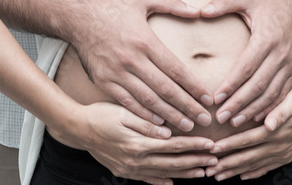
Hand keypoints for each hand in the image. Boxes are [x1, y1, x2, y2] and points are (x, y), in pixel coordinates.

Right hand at [52, 102, 218, 184]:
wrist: (77, 129)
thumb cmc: (99, 115)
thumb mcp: (123, 113)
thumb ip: (146, 124)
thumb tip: (168, 132)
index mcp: (138, 143)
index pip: (173, 146)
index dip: (193, 146)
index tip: (210, 144)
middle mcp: (136, 160)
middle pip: (172, 163)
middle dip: (195, 162)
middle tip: (214, 161)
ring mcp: (130, 169)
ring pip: (163, 174)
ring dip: (184, 174)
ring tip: (202, 172)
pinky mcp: (124, 171)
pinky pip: (148, 180)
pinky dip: (162, 182)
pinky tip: (173, 182)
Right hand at [67, 0, 214, 130]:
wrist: (76, 17)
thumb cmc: (112, 6)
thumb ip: (171, 3)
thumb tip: (197, 10)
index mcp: (144, 41)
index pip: (175, 69)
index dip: (193, 86)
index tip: (208, 98)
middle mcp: (131, 60)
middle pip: (165, 89)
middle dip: (187, 107)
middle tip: (205, 120)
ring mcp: (116, 73)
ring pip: (148, 100)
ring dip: (169, 115)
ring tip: (187, 126)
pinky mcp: (104, 81)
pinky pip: (127, 102)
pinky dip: (143, 114)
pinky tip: (158, 123)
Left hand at [201, 0, 291, 125]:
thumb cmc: (267, 4)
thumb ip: (222, 3)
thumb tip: (200, 11)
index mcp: (267, 39)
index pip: (247, 66)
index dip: (232, 84)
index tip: (217, 97)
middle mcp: (280, 55)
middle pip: (258, 85)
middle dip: (240, 103)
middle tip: (221, 116)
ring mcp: (289, 65)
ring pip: (271, 94)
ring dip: (253, 110)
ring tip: (235, 121)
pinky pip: (283, 94)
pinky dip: (271, 109)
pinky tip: (257, 119)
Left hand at [206, 87, 291, 179]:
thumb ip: (280, 112)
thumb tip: (269, 123)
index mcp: (276, 132)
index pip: (248, 140)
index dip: (230, 145)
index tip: (213, 148)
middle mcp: (278, 146)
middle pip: (248, 157)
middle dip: (227, 164)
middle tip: (210, 170)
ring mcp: (282, 154)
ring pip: (254, 165)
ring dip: (235, 171)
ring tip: (218, 176)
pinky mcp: (285, 156)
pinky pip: (266, 168)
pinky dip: (253, 173)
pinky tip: (242, 177)